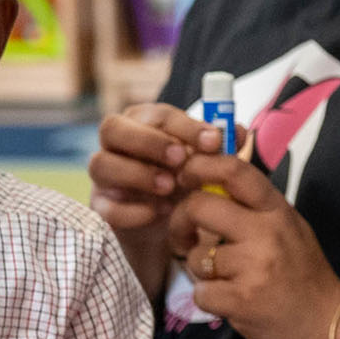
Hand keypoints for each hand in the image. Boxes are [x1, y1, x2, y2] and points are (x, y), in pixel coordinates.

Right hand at [88, 103, 221, 235]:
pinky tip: (159, 213)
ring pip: (100, 164)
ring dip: (137, 173)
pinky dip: (132, 210)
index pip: (156, 113)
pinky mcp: (100, 207)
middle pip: (112, 127)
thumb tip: (239, 132)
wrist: (166, 224)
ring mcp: (103, 177)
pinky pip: (104, 206)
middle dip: (149, 142)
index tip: (214, 141)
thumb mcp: (204, 163)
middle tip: (181, 159)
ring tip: (169, 188)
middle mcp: (115, 145)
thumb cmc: (184, 180)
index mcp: (141, 123)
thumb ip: (221, 147)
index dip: (185, 125)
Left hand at [169, 152, 339, 338]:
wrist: (329, 323)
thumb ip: (256, 209)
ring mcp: (253, 267)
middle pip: (200, 207)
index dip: (200, 166)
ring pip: (195, 257)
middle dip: (180, 222)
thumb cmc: (305, 274)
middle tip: (183, 236)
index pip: (234, 171)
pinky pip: (200, 292)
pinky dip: (209, 299)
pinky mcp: (242, 301)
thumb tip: (211, 186)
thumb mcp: (290, 228)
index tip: (185, 177)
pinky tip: (229, 302)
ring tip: (223, 279)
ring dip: (200, 270)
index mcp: (277, 211)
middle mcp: (265, 233)